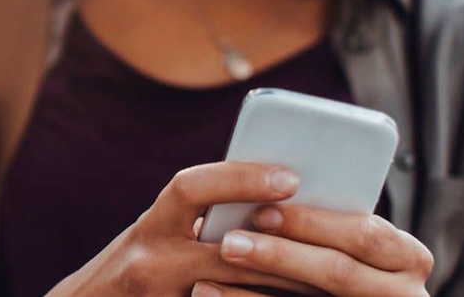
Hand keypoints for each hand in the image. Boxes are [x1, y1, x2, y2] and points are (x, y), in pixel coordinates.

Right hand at [48, 162, 320, 296]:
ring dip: (284, 284)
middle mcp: (150, 262)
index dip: (240, 179)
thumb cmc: (132, 272)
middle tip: (331, 239)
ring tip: (326, 276)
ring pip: (237, 292)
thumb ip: (196, 221)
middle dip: (283, 244)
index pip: (190, 189)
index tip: (289, 177)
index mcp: (149, 227)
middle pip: (230, 251)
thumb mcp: (154, 237)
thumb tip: (266, 200)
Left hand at [192, 204, 433, 296]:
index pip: (364, 235)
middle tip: (229, 241)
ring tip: (206, 277)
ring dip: (253, 289)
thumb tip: (268, 183)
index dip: (313, 223)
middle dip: (281, 255)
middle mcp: (404, 293)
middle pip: (338, 272)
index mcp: (408, 258)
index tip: (264, 210)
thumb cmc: (353, 258)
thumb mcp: (357, 241)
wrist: (355, 295)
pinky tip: (211, 296)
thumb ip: (331, 221)